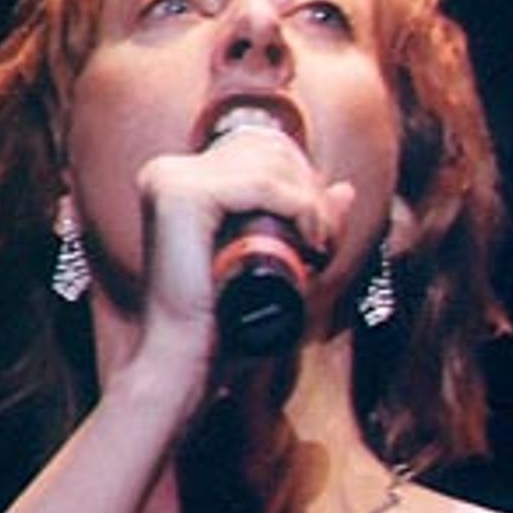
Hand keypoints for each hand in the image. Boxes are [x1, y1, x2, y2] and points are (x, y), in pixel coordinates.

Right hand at [134, 127, 354, 366]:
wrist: (183, 364)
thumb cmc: (222, 324)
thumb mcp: (273, 262)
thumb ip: (305, 221)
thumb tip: (345, 188)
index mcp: (178, 180)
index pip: (259, 147)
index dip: (302, 180)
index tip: (319, 229)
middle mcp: (168, 172)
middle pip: (267, 149)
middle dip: (310, 190)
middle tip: (322, 241)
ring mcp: (169, 181)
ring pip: (269, 163)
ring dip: (310, 202)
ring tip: (317, 246)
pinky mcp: (180, 196)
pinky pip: (261, 185)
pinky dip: (298, 208)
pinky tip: (309, 240)